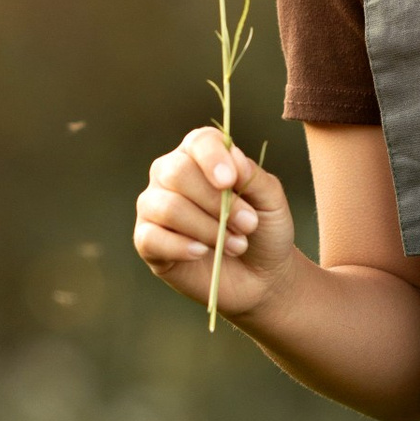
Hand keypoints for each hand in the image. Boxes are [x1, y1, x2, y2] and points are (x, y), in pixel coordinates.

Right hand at [133, 128, 296, 325]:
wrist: (261, 277)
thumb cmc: (264, 231)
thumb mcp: (272, 201)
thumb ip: (253, 176)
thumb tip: (233, 157)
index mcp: (201, 156)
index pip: (199, 142)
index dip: (212, 157)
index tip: (230, 181)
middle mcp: (170, 175)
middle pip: (177, 172)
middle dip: (216, 202)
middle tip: (247, 224)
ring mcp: (154, 207)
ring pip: (167, 207)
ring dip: (207, 229)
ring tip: (236, 245)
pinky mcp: (147, 241)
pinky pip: (151, 237)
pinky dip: (180, 246)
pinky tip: (202, 252)